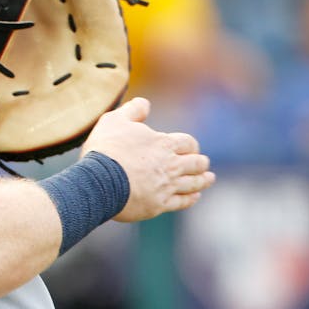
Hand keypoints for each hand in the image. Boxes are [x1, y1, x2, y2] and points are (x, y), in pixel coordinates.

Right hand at [81, 97, 214, 221]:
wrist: (99, 180)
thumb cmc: (106, 149)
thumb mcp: (114, 120)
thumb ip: (133, 110)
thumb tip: (145, 104)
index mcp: (163, 144)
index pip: (187, 143)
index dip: (190, 145)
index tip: (190, 147)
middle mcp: (171, 165)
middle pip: (196, 163)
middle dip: (201, 162)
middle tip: (202, 162)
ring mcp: (167, 186)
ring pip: (194, 183)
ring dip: (203, 180)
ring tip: (209, 179)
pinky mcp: (159, 204)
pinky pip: (182, 202)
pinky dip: (190, 199)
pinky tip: (194, 197)